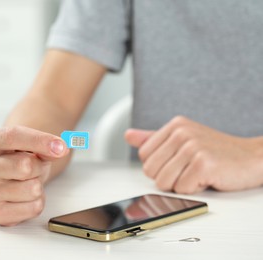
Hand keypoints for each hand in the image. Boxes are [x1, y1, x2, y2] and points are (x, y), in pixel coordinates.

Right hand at [0, 126, 68, 225]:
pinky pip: (33, 208)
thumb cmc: (21, 156)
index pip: (12, 136)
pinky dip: (37, 202)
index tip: (61, 147)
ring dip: (38, 185)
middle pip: (25, 166)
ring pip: (32, 189)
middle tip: (36, 166)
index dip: (40, 141)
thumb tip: (59, 149)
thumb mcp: (33, 143)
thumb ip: (45, 143)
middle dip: (39, 166)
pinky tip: (26, 196)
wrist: (12, 175)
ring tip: (28, 181)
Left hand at [125, 116, 262, 193]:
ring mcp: (193, 147)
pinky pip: (181, 189)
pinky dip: (194, 189)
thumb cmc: (217, 150)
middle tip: (189, 168)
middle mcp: (182, 133)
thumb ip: (153, 138)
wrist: (252, 157)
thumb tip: (128, 135)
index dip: (161, 165)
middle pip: (150, 171)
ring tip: (197, 173)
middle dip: (169, 177)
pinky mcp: (203, 163)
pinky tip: (207, 177)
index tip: (179, 161)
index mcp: (174, 125)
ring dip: (181, 184)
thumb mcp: (183, 138)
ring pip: (163, 182)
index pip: (144, 156)